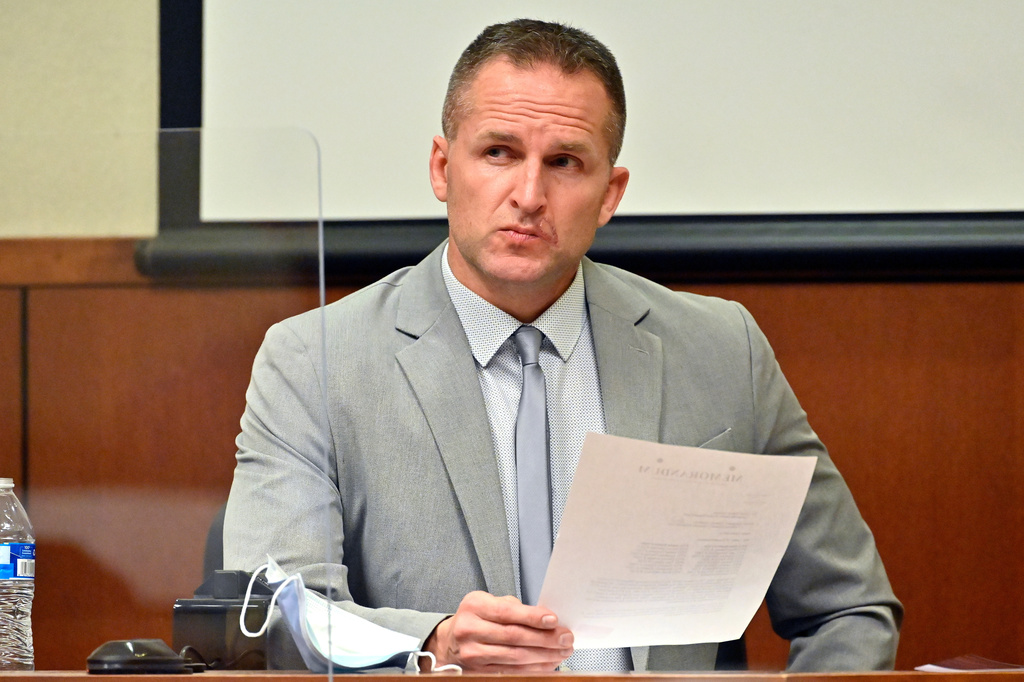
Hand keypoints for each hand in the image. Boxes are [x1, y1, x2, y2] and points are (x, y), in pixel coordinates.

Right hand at [423, 591, 572, 671]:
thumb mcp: (488, 602)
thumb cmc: (476, 617)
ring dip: (544, 655)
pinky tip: (548, 663)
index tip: (553, 620)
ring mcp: (473, 653)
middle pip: (514, 637)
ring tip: (562, 651)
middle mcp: (470, 630)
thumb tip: (546, 619)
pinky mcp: (480, 671)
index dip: (532, 617)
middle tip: (566, 638)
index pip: (507, 613)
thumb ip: (513, 607)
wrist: (451, 640)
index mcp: (474, 607)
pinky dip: (534, 668)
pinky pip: (512, 671)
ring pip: (516, 657)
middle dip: (545, 638)